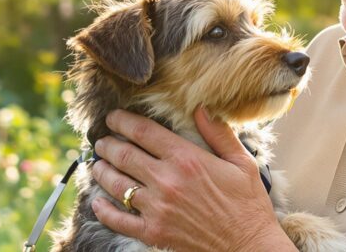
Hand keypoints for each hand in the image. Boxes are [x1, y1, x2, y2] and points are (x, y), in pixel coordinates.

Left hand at [90, 108, 297, 251]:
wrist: (249, 246)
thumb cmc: (247, 204)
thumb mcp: (241, 162)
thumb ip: (219, 133)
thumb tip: (201, 107)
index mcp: (186, 159)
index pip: (143, 132)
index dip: (123, 121)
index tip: (113, 117)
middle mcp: (167, 181)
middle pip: (124, 155)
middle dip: (108, 145)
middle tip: (101, 141)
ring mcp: (157, 208)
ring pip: (116, 184)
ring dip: (101, 171)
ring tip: (97, 164)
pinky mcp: (153, 233)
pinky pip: (118, 219)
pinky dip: (103, 209)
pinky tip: (97, 200)